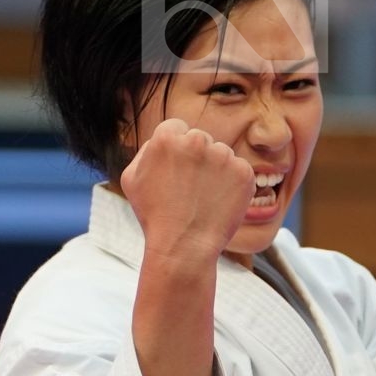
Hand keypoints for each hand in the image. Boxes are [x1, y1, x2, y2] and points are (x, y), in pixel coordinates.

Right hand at [120, 118, 253, 263]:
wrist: (184, 247)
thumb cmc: (154, 216)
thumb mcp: (131, 179)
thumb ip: (146, 151)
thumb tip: (161, 139)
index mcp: (166, 138)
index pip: (177, 129)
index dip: (177, 151)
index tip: (177, 171)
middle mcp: (196, 140)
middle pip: (200, 140)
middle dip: (197, 159)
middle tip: (189, 189)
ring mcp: (223, 155)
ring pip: (221, 154)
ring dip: (215, 171)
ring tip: (203, 199)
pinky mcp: (243, 172)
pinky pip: (238, 171)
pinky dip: (232, 185)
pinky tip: (219, 203)